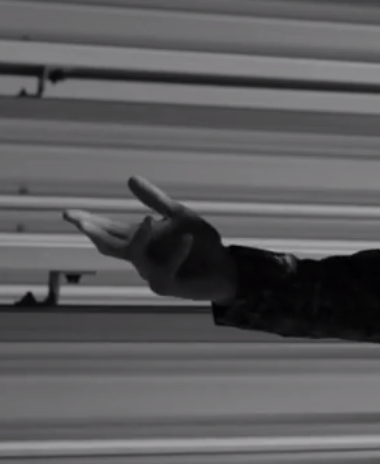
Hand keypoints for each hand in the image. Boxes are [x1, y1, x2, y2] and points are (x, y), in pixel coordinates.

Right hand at [62, 176, 237, 303]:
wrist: (227, 266)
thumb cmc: (202, 243)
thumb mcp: (180, 216)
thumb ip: (156, 200)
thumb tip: (131, 178)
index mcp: (140, 238)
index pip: (108, 229)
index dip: (88, 221)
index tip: (69, 213)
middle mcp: (140, 256)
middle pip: (108, 245)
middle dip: (96, 233)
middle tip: (82, 221)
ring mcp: (150, 272)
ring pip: (135, 255)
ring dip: (141, 237)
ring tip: (149, 219)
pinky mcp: (166, 286)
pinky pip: (165, 269)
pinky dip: (177, 252)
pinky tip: (187, 239)